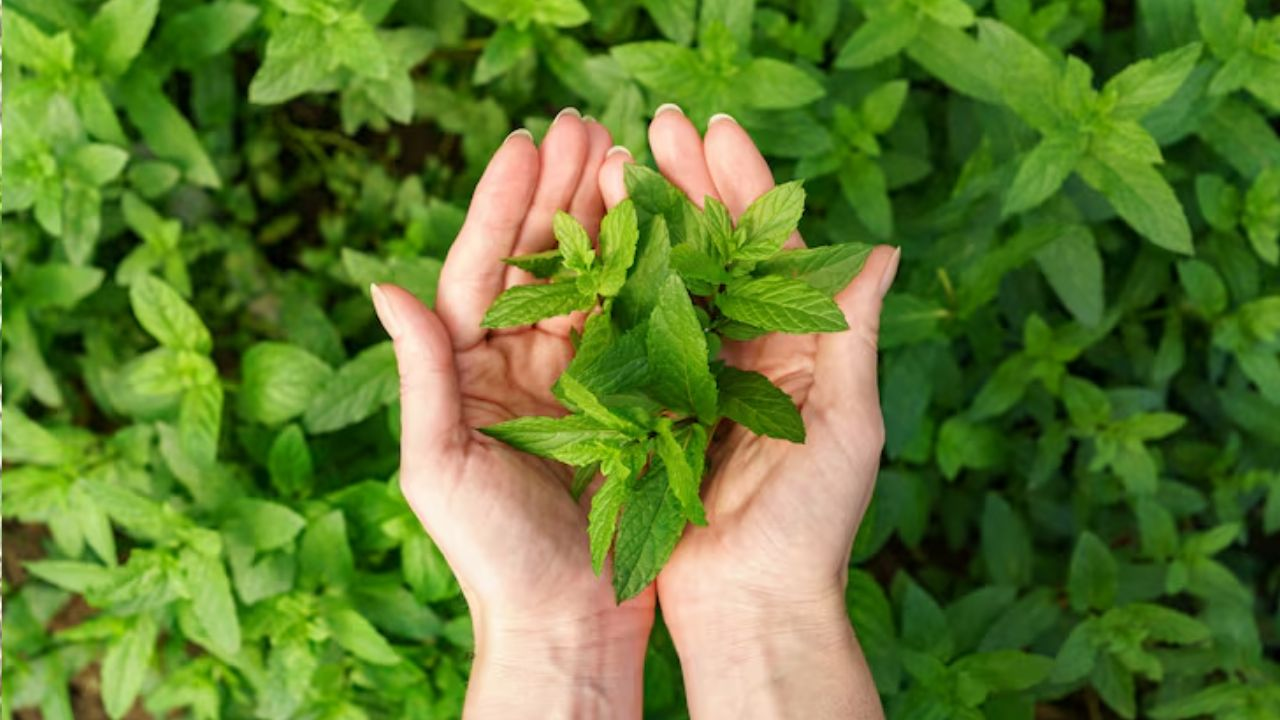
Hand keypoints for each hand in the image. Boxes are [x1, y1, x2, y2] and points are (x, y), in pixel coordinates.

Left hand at [372, 110, 653, 718]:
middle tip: (585, 124)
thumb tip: (384, 286)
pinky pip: (635, 328)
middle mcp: (519, 366)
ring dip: (606, 219)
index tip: (526, 145)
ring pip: (591, 283)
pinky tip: (665, 230)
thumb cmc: (491, 557)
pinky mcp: (626, 403)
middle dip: (560, 193)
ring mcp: (576, 381)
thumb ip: (422, 375)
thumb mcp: (440, 465)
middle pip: (539, 262)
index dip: (501, 206)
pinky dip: (647, 277)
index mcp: (468, 372)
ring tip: (627, 156)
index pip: (481, 271)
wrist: (566, 624)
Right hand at [599, 107, 896, 718]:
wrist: (749, 606)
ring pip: (670, 282)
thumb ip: (852, 336)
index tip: (713, 131)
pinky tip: (591, 243)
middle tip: (656, 124)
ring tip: (615, 164)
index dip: (745, 186)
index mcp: (802, 348)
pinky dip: (615, 290)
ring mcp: (696, 377)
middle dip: (689, 185)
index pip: (774, 248)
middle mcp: (748, 352)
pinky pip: (633, 337)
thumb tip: (883, 249)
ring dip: (647, 223)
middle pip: (717, 251)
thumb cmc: (812, 526)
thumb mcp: (847, 427)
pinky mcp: (651, 408)